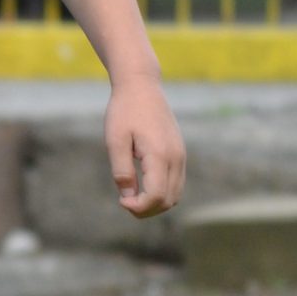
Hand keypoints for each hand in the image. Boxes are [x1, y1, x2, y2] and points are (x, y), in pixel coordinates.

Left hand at [106, 74, 185, 217]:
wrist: (141, 86)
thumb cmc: (124, 111)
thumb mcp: (115, 141)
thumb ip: (122, 171)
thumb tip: (128, 196)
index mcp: (160, 155)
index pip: (156, 196)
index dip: (138, 207)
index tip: (121, 200)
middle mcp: (176, 158)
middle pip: (169, 201)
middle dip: (147, 209)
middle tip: (124, 201)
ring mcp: (181, 155)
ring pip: (175, 195)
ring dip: (155, 204)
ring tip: (133, 196)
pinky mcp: (180, 153)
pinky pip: (176, 183)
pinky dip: (162, 193)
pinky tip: (142, 187)